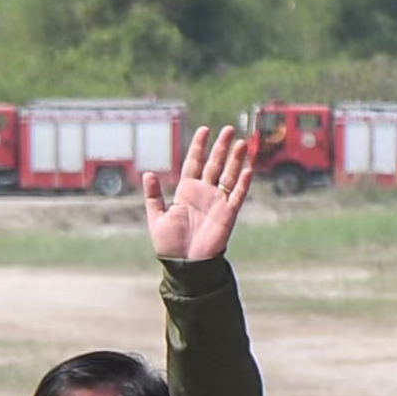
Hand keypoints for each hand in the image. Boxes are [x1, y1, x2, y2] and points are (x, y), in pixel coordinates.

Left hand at [144, 125, 255, 264]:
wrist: (185, 266)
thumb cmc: (169, 245)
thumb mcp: (157, 217)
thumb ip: (154, 196)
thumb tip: (148, 174)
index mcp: (186, 191)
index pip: (194, 163)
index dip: (199, 146)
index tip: (204, 130)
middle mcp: (204, 193)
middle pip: (215, 164)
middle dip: (222, 147)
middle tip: (229, 129)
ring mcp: (217, 203)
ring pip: (229, 176)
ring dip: (236, 160)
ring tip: (242, 143)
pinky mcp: (228, 215)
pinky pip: (237, 196)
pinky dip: (243, 183)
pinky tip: (248, 169)